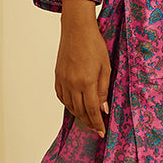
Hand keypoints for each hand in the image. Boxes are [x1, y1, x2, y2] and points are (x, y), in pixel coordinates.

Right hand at [56, 0, 110, 137]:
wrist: (76, 29)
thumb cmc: (94, 45)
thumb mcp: (105, 67)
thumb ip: (103, 90)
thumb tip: (103, 109)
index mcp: (86, 82)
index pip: (92, 110)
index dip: (97, 123)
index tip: (102, 132)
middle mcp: (72, 84)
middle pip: (79, 111)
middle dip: (89, 122)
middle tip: (97, 128)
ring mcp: (63, 81)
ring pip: (69, 106)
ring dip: (79, 115)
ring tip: (88, 119)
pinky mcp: (57, 76)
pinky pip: (61, 97)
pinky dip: (68, 105)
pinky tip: (75, 106)